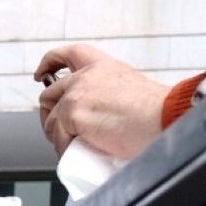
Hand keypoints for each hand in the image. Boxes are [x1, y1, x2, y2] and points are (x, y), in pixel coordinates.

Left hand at [34, 43, 169, 159]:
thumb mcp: (129, 92)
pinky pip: (57, 135)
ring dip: (57, 135)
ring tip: (72, 145)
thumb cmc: (157, 112)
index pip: (71, 54)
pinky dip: (62, 147)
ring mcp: (77, 93)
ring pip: (51, 118)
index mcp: (104, 67)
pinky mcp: (72, 112)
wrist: (165, 118)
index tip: (40, 73)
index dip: (50, 62)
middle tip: (57, 130)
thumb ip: (106, 95)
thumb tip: (93, 116)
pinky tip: (74, 151)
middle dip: (48, 114)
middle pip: (50, 93)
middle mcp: (87, 75)